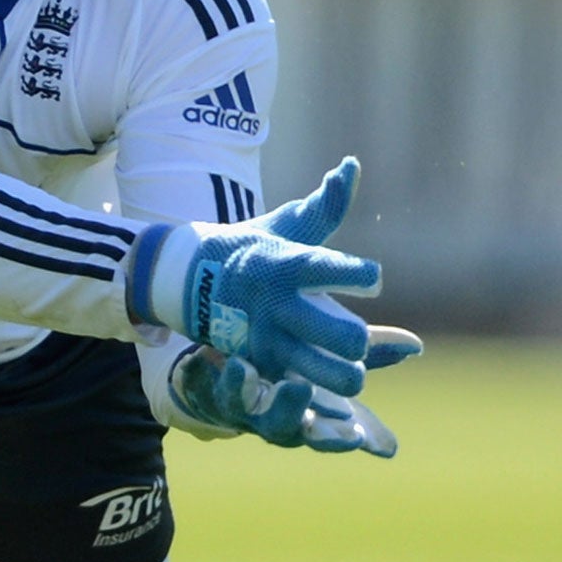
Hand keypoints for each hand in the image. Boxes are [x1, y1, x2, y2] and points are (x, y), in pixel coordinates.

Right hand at [126, 158, 379, 394]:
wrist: (188, 283)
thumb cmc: (253, 248)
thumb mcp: (285, 225)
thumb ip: (326, 205)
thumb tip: (352, 166)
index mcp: (285, 265)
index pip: (329, 269)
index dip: (361, 276)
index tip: (373, 279)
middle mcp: (277, 305)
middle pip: (343, 337)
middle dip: (359, 340)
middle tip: (356, 336)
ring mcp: (266, 340)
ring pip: (328, 375)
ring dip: (348, 375)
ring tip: (348, 365)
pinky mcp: (259, 366)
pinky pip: (301, 392)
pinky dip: (319, 395)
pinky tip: (323, 386)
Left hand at [169, 348, 402, 456]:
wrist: (230, 361)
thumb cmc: (292, 366)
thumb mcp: (332, 358)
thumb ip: (371, 352)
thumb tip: (416, 346)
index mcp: (305, 418)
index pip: (326, 437)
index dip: (338, 437)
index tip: (355, 433)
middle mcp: (270, 418)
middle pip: (283, 429)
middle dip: (292, 413)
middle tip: (301, 389)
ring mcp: (237, 406)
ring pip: (241, 410)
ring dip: (247, 393)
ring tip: (256, 371)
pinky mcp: (206, 387)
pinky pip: (204, 386)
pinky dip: (208, 376)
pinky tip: (214, 360)